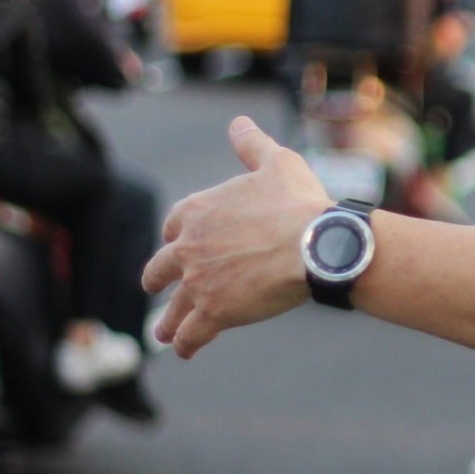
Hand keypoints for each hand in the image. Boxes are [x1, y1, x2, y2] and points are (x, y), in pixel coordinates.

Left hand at [142, 116, 331, 357]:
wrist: (316, 244)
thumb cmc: (300, 202)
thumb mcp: (276, 162)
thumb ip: (251, 145)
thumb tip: (238, 123)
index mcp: (197, 211)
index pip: (172, 225)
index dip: (174, 236)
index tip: (177, 244)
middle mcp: (188, 248)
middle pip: (160, 268)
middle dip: (158, 279)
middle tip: (158, 288)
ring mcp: (198, 283)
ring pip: (173, 307)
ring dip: (167, 321)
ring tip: (163, 333)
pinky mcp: (214, 312)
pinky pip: (192, 333)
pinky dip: (186, 343)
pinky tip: (185, 350)